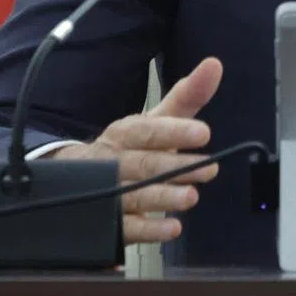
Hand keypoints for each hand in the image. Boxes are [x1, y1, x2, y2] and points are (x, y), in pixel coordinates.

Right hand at [51, 57, 222, 243]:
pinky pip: (125, 229)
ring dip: (163, 198)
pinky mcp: (106, 224)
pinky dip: (148, 231)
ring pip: (133, 195)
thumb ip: (188, 96)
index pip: (149, 129)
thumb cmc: (134, 146)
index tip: (204, 133)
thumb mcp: (159, 120)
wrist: (80, 179)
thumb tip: (215, 64)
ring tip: (190, 198)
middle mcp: (112, 161)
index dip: (175, 131)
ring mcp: (105, 194)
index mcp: (124, 133)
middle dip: (174, 167)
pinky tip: (171, 228)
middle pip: (142, 164)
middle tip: (209, 169)